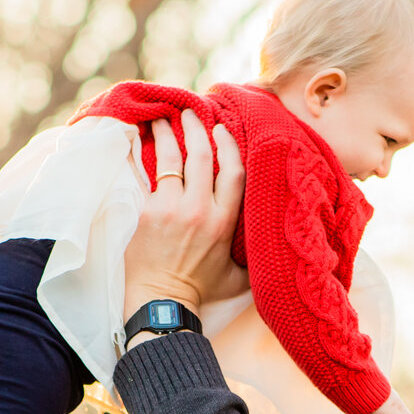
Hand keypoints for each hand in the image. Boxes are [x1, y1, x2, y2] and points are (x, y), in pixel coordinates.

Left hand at [122, 109, 244, 320]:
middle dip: (196, 128)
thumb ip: (254, 256)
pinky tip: (140, 139)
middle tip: (190, 112)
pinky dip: (144, 154)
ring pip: (171, 160)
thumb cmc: (201, 290)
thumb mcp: (240, 277)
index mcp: (225, 222)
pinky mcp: (146, 213)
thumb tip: (273, 246)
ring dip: (168, 133)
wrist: (163, 301)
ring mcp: (170, 210)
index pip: (233, 171)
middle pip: (201, 157)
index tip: (221, 128)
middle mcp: (200, 211)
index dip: (228, 145)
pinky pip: (146, 175)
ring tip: (162, 117)